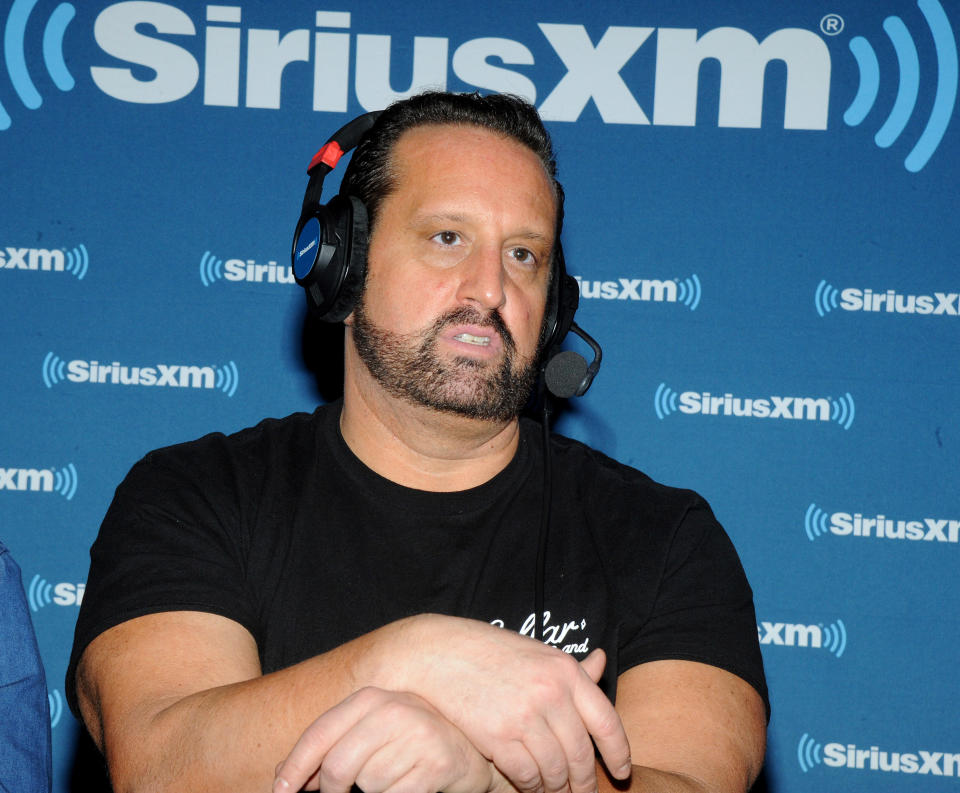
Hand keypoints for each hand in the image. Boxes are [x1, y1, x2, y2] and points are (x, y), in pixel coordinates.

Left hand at [274, 687, 502, 792]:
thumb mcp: (367, 735)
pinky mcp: (436, 763)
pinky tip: (412, 784)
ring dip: (373, 792)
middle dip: (332, 792)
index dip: (294, 768)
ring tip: (395, 776)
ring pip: (366, 786)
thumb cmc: (407, 744)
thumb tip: (283, 774)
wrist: (467, 751)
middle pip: (337, 768)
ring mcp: (417, 734)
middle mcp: (392, 709)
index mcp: (370, 698)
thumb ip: (330, 748)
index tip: (280, 791)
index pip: (319, 734)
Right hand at [370, 616, 630, 792]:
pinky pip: (526, 776)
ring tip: (554, 792)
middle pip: (582, 755)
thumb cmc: (490, 652)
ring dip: (557, 789)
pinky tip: (529, 786)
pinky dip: (531, 787)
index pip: (608, 723)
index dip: (619, 754)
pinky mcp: (499, 737)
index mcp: (566, 671)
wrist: (440, 653)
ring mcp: (526, 716)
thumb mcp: (537, 654)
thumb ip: (572, 668)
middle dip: (585, 782)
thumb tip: (602, 661)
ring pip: (555, 771)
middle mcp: (552, 693)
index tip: (621, 773)